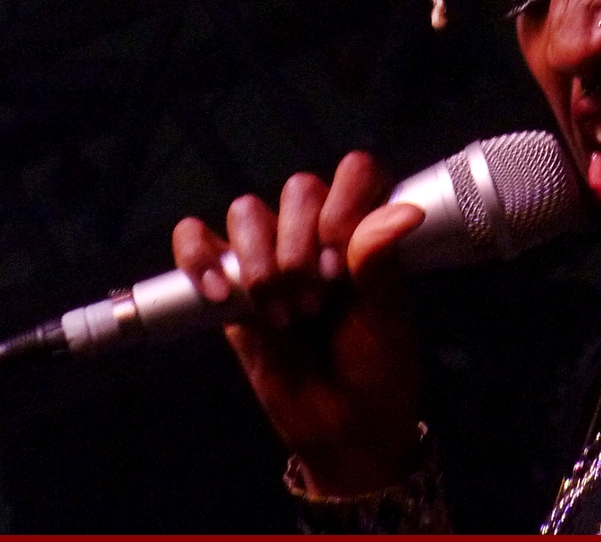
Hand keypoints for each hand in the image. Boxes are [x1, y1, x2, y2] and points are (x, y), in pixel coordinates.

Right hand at [172, 150, 425, 495]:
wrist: (341, 428)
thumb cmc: (377, 369)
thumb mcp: (388, 319)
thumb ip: (382, 261)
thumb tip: (405, 212)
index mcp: (366, 229)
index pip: (354, 172)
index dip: (343, 207)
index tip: (343, 266)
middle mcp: (317, 231)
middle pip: (297, 188)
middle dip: (302, 250)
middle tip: (315, 304)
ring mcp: (269, 254)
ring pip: (247, 210)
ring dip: (261, 263)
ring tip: (281, 315)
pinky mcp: (226, 282)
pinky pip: (195, 240)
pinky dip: (200, 257)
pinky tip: (223, 293)